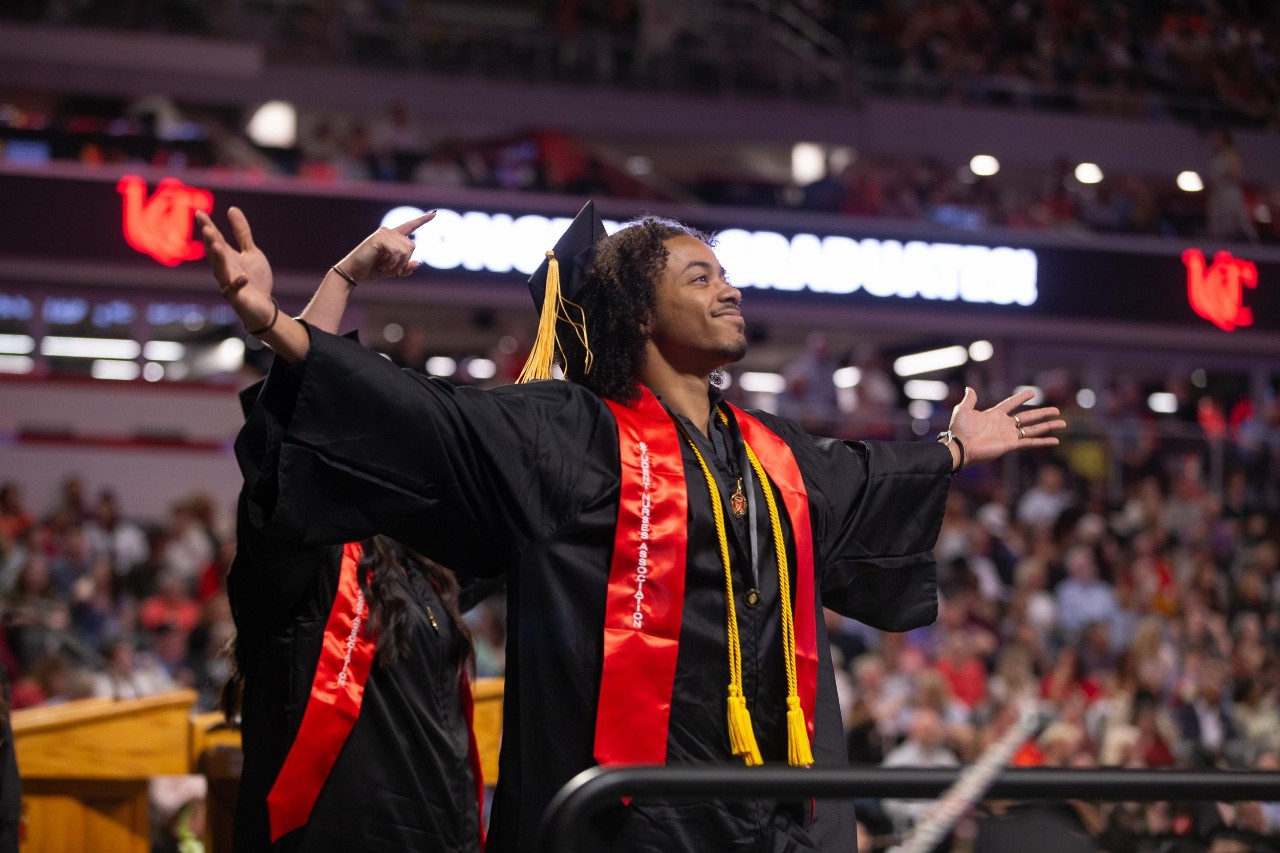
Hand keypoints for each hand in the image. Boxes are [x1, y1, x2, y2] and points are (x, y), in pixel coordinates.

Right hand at [195, 207, 275, 330]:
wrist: (263, 307)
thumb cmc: (255, 280)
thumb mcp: (251, 252)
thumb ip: (242, 233)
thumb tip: (232, 209)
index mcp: (227, 256)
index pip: (215, 239)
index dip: (208, 226)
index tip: (199, 212)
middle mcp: (224, 268)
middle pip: (214, 253)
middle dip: (211, 241)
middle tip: (207, 228)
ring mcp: (228, 283)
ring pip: (220, 270)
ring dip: (218, 258)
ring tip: (216, 245)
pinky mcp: (237, 297)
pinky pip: (234, 291)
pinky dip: (238, 284)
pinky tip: (243, 278)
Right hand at [333, 210, 436, 283]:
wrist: (353, 272)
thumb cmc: (370, 270)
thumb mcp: (392, 270)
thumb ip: (405, 267)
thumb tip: (419, 262)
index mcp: (392, 237)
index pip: (410, 226)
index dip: (423, 220)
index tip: (435, 213)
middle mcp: (388, 231)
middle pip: (412, 246)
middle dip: (404, 262)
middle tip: (391, 270)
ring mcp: (384, 233)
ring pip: (406, 250)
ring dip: (398, 264)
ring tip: (384, 267)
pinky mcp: (379, 238)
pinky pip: (397, 252)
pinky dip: (392, 263)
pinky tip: (382, 266)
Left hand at [947, 387, 1064, 466]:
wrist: (960, 446)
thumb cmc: (960, 429)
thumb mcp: (963, 410)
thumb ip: (969, 399)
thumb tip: (969, 387)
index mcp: (994, 415)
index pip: (1011, 404)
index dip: (1021, 398)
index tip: (1033, 392)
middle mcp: (1004, 424)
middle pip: (1028, 417)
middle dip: (1042, 413)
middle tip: (1056, 410)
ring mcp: (1009, 435)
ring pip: (1033, 429)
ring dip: (1047, 426)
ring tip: (1062, 423)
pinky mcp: (1011, 445)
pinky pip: (1030, 442)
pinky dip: (1043, 441)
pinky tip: (1055, 440)